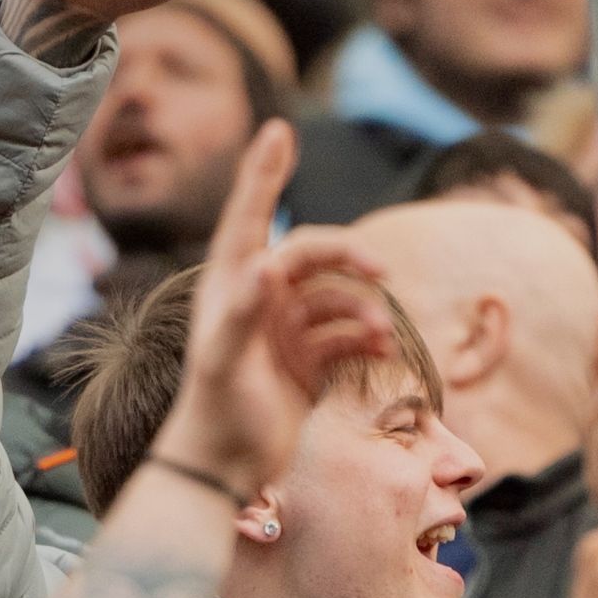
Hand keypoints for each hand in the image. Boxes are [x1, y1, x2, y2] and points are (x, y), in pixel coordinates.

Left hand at [152, 120, 396, 501]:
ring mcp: (286, 329)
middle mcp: (260, 298)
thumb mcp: (224, 360)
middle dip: (350, 256)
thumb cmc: (215, 410)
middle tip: (382, 268)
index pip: (251, 214)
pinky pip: (347, 335)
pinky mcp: (307, 361)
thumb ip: (246, 311)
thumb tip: (270, 266)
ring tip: (377, 336)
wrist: (224, 467)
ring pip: (338, 297)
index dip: (266, 172)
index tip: (281, 130)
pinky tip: (380, 351)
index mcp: (232, 284)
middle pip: (314, 254)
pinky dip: (366, 338)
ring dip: (363, 310)